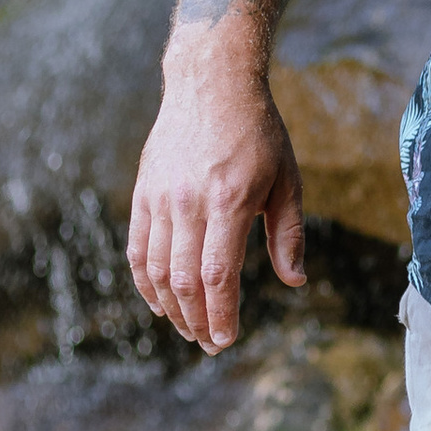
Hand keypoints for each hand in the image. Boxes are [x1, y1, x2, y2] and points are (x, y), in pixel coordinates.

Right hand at [128, 57, 307, 352]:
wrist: (211, 85)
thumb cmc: (258, 134)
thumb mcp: (287, 180)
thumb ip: (288, 235)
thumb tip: (294, 281)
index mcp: (228, 202)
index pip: (216, 274)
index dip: (220, 313)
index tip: (226, 339)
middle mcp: (188, 203)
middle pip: (183, 280)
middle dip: (196, 320)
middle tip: (210, 344)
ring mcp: (160, 199)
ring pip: (156, 269)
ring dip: (170, 307)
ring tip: (188, 328)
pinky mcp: (143, 193)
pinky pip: (137, 248)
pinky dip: (145, 281)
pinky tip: (159, 301)